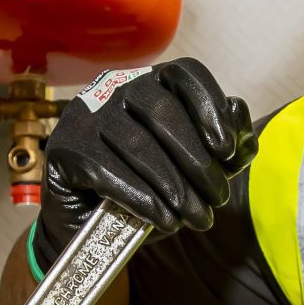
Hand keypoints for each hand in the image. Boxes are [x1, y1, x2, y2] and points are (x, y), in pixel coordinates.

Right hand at [36, 59, 253, 259]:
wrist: (91, 231)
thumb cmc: (146, 192)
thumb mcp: (194, 171)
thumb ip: (224, 146)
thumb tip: (240, 112)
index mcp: (149, 83)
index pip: (185, 73)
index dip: (211, 108)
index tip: (227, 151)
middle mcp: (113, 89)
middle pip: (162, 110)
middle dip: (198, 161)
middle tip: (217, 199)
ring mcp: (83, 116)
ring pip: (138, 145)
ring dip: (175, 187)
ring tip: (196, 218)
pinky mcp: (63, 149)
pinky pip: (107, 170)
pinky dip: (143, 198)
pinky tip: (164, 219)